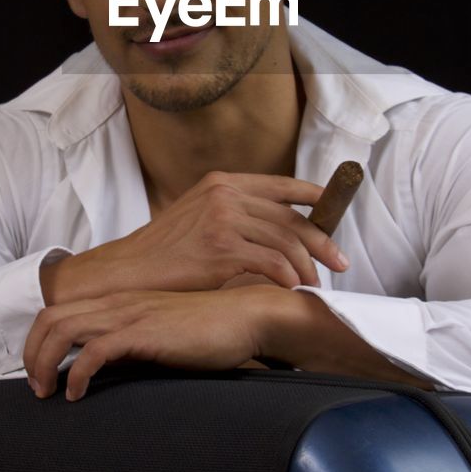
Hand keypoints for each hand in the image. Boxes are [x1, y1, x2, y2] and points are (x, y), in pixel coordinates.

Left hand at [23, 286, 269, 400]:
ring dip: (45, 363)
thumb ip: (132, 344)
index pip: (58, 311)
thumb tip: (107, 370)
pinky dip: (77, 373)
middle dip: (31, 354)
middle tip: (36, 388)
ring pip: (63, 330)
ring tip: (47, 393)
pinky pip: (95, 350)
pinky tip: (77, 394)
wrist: (244, 318)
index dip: (38, 342)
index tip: (40, 375)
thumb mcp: (159, 334)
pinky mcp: (145, 332)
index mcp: (119, 301)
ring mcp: (130, 314)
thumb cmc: (207, 331)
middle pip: (49, 318)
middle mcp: (118, 303)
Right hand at [41, 171, 349, 303]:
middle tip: (341, 263)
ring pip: (286, 241)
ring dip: (306, 267)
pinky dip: (288, 278)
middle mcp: (226, 193)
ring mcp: (223, 218)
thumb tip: (275, 229)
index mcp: (223, 181)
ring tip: (314, 285)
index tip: (335, 210)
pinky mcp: (222, 247)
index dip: (315, 195)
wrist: (129, 272)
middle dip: (322, 241)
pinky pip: (271, 263)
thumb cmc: (165, 253)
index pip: (282, 184)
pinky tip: (291, 289)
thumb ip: (234, 213)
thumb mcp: (199, 216)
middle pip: (291, 216)